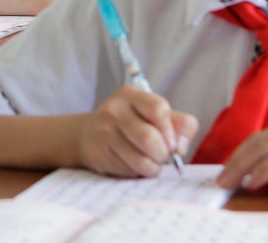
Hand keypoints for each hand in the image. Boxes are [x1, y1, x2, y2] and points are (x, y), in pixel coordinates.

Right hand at [77, 85, 197, 177]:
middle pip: (150, 138)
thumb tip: (180, 147)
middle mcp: (114, 110)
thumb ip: (179, 124)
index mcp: (131, 95)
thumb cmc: (131, 124)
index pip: (158, 109)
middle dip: (163, 154)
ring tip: (149, 162)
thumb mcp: (153, 115)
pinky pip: (129, 171)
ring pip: (141, 160)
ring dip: (152, 168)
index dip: (170, 131)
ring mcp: (104, 132)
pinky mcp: (99, 154)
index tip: (172, 143)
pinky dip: (137, 173)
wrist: (87, 135)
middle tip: (161, 156)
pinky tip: (131, 163)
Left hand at [218, 115, 267, 190]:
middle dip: (234, 160)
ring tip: (228, 182)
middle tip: (219, 180)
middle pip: (256, 140)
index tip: (228, 171)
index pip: (262, 138)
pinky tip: (254, 182)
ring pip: (263, 146)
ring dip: (242, 165)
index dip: (241, 154)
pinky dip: (264, 169)